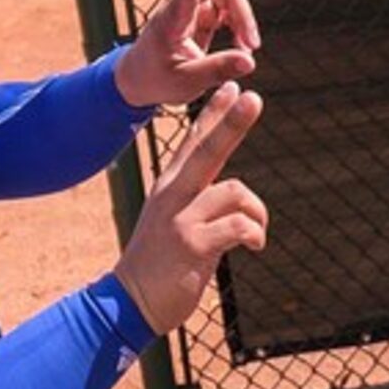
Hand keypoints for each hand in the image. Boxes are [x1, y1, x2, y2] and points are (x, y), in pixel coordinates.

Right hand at [113, 83, 267, 333]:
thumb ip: (200, 203)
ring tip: (255, 234)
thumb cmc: (161, 264)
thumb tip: (234, 194)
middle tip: (254, 97)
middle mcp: (173, 195)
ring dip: (258, 214)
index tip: (233, 88)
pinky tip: (254, 246)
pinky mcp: (191, 244)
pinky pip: (238, 226)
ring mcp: (180, 218)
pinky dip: (255, 234)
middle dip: (231, 122)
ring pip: (236, 191)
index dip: (214, 114)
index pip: (194, 142)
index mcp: (170, 187)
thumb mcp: (176, 224)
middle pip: (207, 149)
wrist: (130, 300)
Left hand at [117, 0, 260, 108]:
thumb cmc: (158, 79)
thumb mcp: (186, 83)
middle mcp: (181, 8)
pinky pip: (230, 9)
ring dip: (244, 17)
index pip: (181, 3)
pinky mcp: (204, 14)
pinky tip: (244, 47)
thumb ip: (216, 70)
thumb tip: (250, 61)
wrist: (142, 76)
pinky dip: (242, 25)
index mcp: (168, 26)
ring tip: (250, 46)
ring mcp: (193, 7)